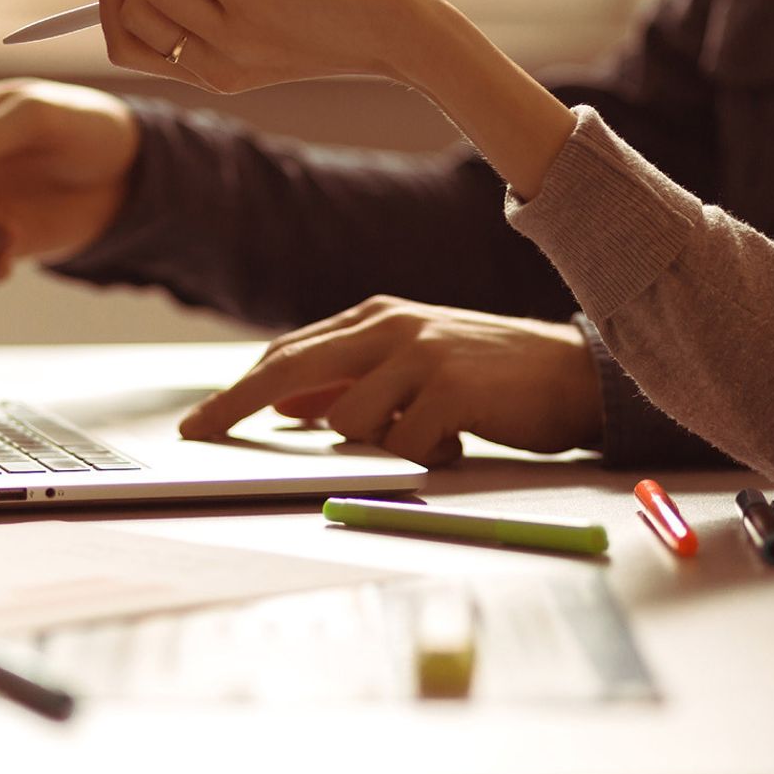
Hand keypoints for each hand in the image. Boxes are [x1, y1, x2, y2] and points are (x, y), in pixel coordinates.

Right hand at [101, 0, 574, 199]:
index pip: (124, 47)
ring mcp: (229, 39)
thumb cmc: (338, 14)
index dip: (109, 2)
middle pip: (130, 12)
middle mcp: (212, 65)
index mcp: (212, 75)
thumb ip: (214, 4)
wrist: (399, 34)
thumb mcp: (264, 18)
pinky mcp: (249, 4)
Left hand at [178, 295, 603, 466]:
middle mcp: (392, 327)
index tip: (202, 420)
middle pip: (292, 369)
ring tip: (427, 436)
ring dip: (374, 445)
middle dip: (238, 405)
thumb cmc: (487, 376)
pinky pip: (401, 446)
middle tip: (200, 434)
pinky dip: (418, 457)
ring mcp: (422, 355)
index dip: (240, 389)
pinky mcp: (452, 390)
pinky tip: (454, 441)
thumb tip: (288, 408)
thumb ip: (354, 379)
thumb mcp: (413, 365)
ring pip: (348, 420)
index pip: (290, 353)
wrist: (572, 373)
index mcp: (377, 317)